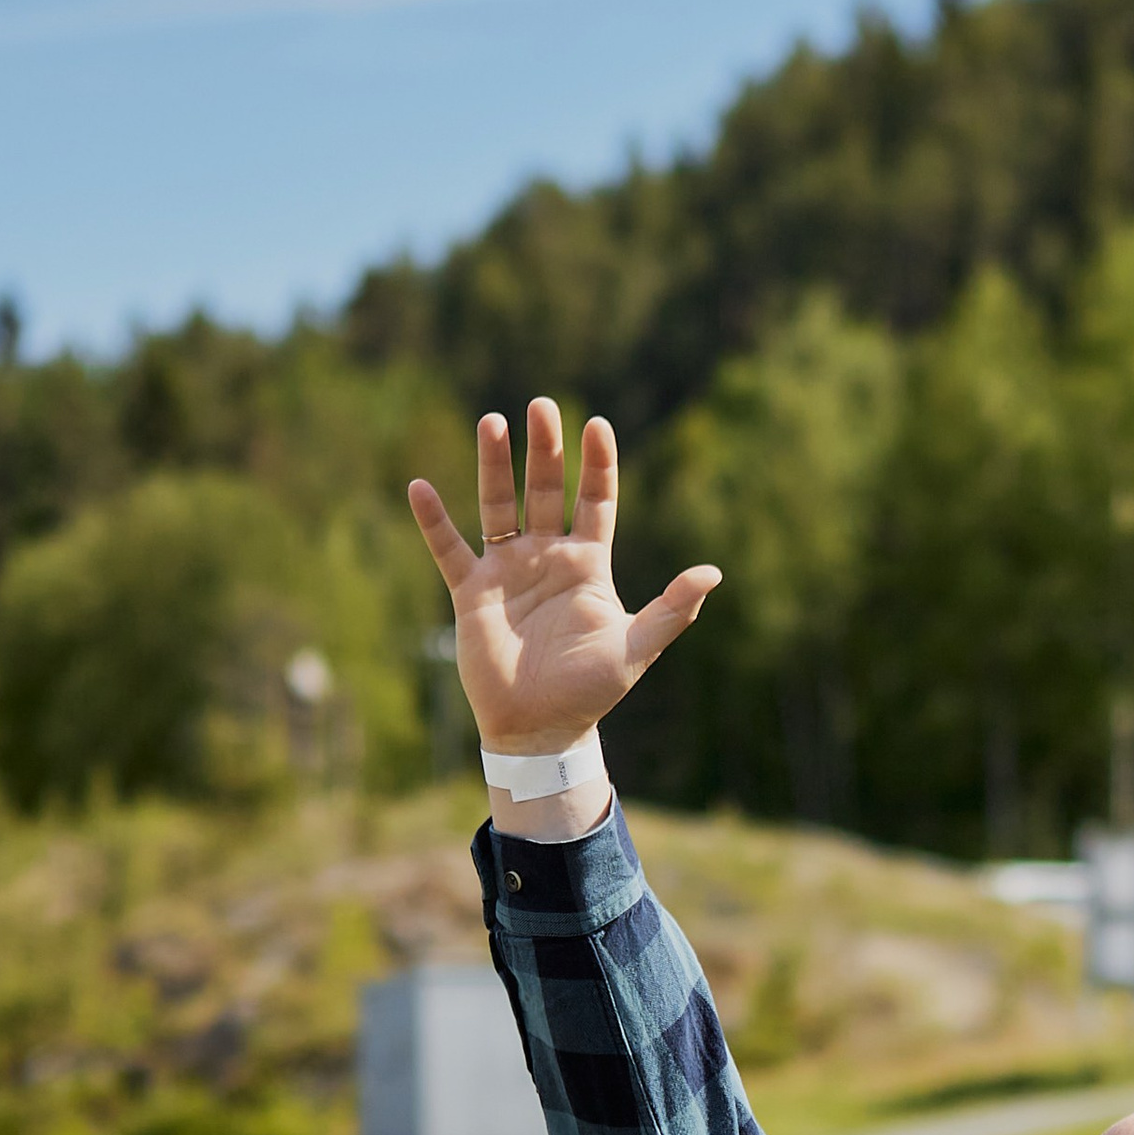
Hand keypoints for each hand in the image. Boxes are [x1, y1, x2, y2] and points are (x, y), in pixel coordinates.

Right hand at [407, 399, 718, 758]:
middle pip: (546, 489)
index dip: (597, 465)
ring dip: (494, 465)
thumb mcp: (637, 649)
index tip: (598, 425)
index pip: (595, 501)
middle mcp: (547, 557)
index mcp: (588, 564)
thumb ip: (672, 610)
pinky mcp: (472, 592)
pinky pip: (449, 548)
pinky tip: (420, 487)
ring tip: (493, 421)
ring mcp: (508, 570)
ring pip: (498, 505)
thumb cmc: (591, 691)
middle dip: (544, 449)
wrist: (541, 728)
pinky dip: (434, 521)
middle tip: (542, 406)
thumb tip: (713, 572)